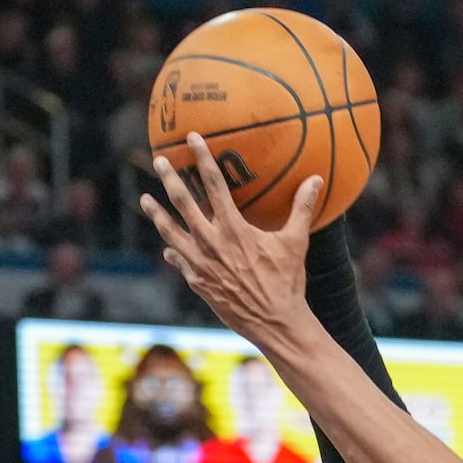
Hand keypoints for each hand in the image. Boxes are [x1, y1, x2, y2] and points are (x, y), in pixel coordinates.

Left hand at [139, 132, 323, 339]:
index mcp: (234, 228)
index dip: (202, 158)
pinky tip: (169, 247)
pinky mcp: (197, 283)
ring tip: (146, 200)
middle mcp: (211, 243)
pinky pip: (180, 261)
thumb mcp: (296, 243)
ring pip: (171, 232)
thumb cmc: (287, 282)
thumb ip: (301, 208)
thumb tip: (316, 180)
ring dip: (157, 214)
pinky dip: (173, 251)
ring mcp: (200, 264)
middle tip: (160, 161)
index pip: (214, 184)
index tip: (191, 138)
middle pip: (183, 203)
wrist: (274, 323)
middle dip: (170, 179)